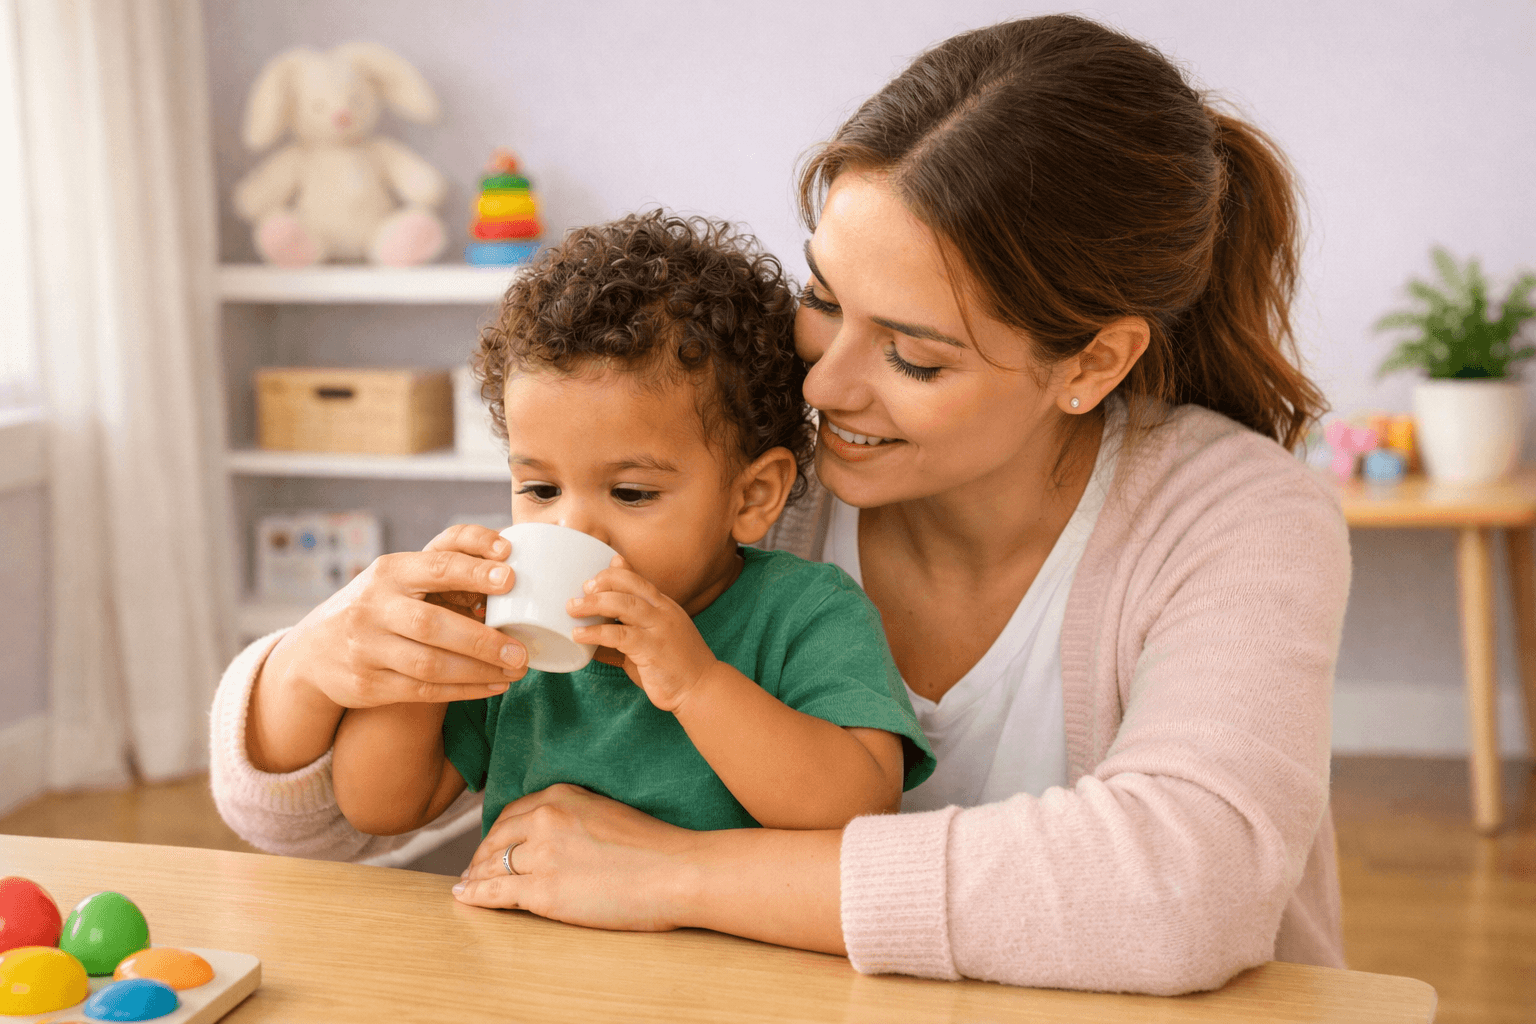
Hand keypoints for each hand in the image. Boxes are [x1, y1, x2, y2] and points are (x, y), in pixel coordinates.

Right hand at [248, 524, 531, 772]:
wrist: (316, 651)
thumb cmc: (381, 604)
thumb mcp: (401, 576)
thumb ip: (447, 565)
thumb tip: (509, 556)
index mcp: (389, 572)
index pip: (435, 567)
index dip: (472, 571)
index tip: (510, 578)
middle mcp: (373, 608)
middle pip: (432, 625)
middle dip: (482, 640)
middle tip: (522, 651)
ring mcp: (366, 648)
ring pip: (430, 664)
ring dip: (478, 671)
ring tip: (516, 671)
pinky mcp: (368, 684)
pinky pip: (423, 690)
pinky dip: (464, 690)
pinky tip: (494, 686)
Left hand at [451, 783, 692, 930]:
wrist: (676, 872)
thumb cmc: (654, 847)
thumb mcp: (607, 811)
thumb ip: (575, 815)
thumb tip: (551, 833)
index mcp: (561, 796)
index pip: (513, 813)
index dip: (498, 833)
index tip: (493, 845)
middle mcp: (545, 819)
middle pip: (497, 838)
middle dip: (482, 855)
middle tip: (474, 868)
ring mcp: (541, 856)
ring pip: (491, 865)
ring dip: (476, 876)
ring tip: (468, 884)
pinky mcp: (543, 892)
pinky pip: (496, 892)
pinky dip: (475, 895)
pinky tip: (464, 897)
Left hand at [567, 557, 719, 712]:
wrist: (701, 689)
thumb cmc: (673, 667)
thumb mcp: (649, 644)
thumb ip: (624, 636)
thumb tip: (592, 641)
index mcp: (664, 607)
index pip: (638, 580)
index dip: (614, 574)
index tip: (593, 578)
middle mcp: (663, 613)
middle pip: (630, 586)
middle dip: (602, 583)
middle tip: (581, 590)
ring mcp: (659, 630)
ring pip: (624, 604)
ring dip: (594, 604)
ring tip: (572, 608)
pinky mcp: (652, 650)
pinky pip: (619, 635)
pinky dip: (596, 633)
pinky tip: (579, 636)